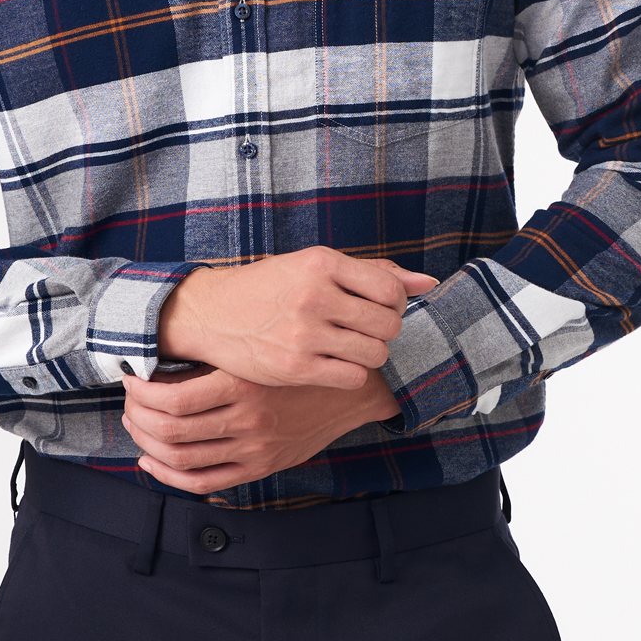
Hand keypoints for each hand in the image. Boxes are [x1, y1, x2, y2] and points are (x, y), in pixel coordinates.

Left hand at [121, 365, 403, 494]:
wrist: (353, 389)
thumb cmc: (299, 358)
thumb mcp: (261, 346)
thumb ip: (219, 353)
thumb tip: (161, 353)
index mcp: (243, 383)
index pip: (173, 399)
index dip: (141, 392)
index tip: (130, 378)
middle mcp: (247, 420)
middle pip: (170, 431)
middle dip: (137, 418)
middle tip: (127, 403)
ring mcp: (254, 448)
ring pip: (182, 459)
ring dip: (147, 444)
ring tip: (136, 426)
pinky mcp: (260, 467)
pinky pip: (204, 483)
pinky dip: (170, 476)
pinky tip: (152, 462)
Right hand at [157, 246, 438, 389]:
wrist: (210, 313)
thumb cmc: (270, 287)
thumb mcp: (314, 266)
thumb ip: (372, 271)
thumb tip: (429, 282)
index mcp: (322, 263)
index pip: (391, 290)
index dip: (394, 305)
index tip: (375, 309)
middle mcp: (314, 296)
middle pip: (388, 325)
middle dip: (382, 331)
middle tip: (362, 331)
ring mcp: (304, 334)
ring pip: (375, 354)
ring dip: (369, 355)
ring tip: (348, 348)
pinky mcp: (294, 367)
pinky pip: (352, 377)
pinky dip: (350, 374)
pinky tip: (333, 365)